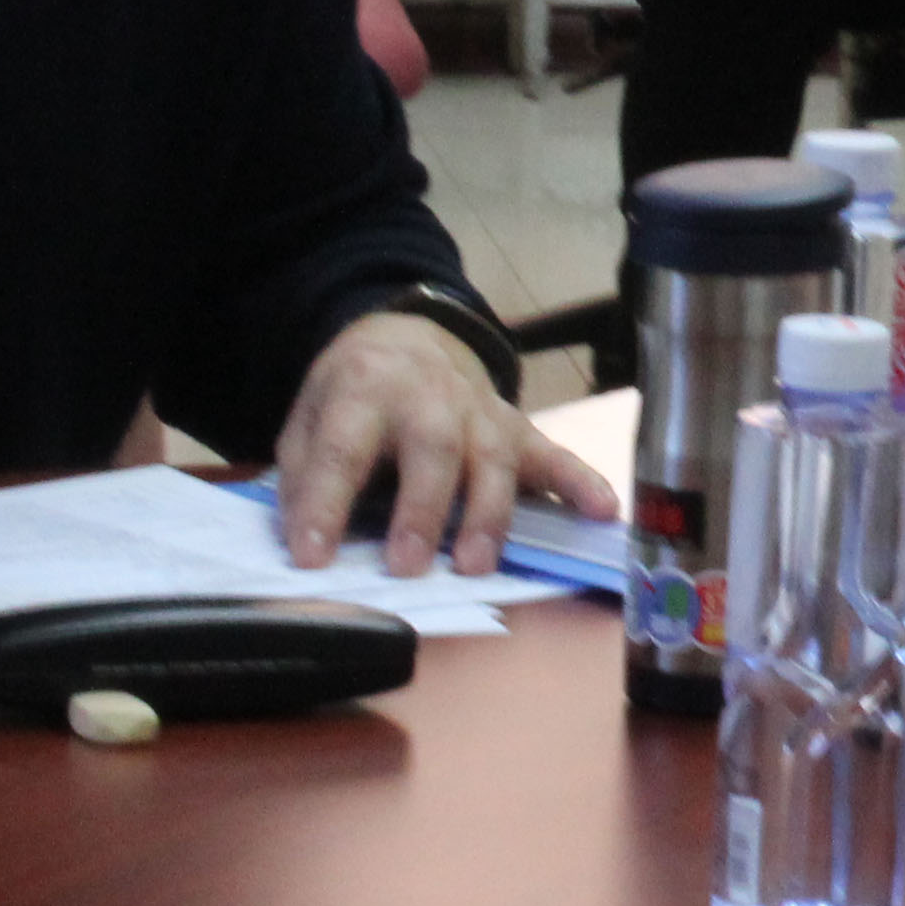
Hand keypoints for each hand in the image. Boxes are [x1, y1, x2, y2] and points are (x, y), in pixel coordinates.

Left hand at [272, 307, 616, 577]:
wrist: (409, 338)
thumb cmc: (356, 393)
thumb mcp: (310, 417)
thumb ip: (304, 475)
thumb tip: (302, 541)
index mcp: (364, 389)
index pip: (342, 447)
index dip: (325, 503)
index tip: (312, 558)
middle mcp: (428, 396)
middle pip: (432, 447)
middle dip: (422, 508)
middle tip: (408, 567)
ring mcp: (480, 411)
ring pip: (492, 457)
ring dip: (486, 514)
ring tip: (475, 566)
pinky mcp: (518, 428)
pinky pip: (554, 454)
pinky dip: (581, 481)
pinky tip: (602, 510)